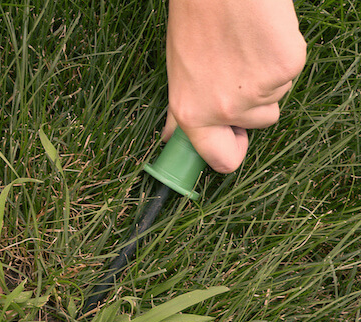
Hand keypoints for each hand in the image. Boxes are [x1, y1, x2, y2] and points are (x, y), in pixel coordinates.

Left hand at [164, 0, 306, 172]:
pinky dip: (281, 56)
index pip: (223, 160)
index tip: (234, 136)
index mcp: (193, 114)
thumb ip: (180, 110)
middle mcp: (225, 110)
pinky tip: (262, 36)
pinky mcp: (286, 67)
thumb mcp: (178, 71)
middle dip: (253, 103)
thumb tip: (171, 136)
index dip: (232, 150)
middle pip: (259, 123)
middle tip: (237, 68)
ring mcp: (259, 91)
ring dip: (266, 77)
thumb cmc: (195, 20)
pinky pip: (290, 72)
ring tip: (245, 45)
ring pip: (276, 96)